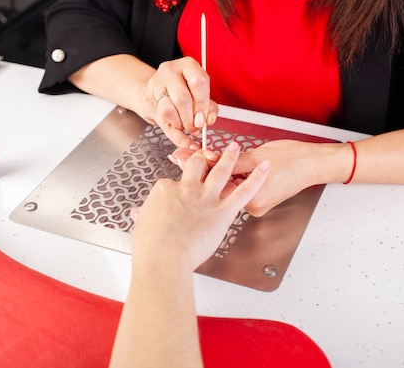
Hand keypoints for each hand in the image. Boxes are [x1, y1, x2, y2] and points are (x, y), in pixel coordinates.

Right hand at [130, 142, 269, 270]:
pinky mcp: (222, 212)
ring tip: (235, 146)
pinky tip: (264, 167)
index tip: (177, 191)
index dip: (177, 185)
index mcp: (166, 190)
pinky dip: (257, 178)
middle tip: (209, 151)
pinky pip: (244, 191)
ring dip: (230, 157)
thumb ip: (144, 215)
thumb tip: (139, 214)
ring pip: (221, 171)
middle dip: (203, 157)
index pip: (173, 181)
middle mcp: (187, 189)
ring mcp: (206, 199)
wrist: (163, 257)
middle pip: (197, 165)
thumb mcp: (142, 224)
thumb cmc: (151, 246)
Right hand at [137, 57, 218, 148]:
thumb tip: (207, 120)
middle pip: (182, 98)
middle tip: (196, 126)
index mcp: (188, 65)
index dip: (203, 104)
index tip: (204, 117)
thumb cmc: (183, 91)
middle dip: (191, 118)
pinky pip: (163, 121)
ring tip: (186, 125)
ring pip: (168, 109)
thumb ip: (209, 107)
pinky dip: (176, 135)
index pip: (198, 82)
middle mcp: (170, 71)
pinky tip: (185, 140)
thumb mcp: (200, 94)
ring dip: (181, 124)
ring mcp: (156, 85)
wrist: (157, 91)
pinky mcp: (148, 101)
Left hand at [169, 140, 328, 216]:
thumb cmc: (294, 160)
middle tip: (179, 155)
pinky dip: (225, 179)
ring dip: (209, 174)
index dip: (197, 168)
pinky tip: (211, 169)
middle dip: (197, 170)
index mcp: (252, 199)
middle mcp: (252, 206)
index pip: (217, 184)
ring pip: (225, 188)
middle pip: (217, 187)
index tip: (182, 156)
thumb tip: (208, 159)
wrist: (314, 164)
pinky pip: (235, 189)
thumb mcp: (258, 155)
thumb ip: (231, 161)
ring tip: (190, 159)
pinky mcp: (257, 199)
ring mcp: (254, 204)